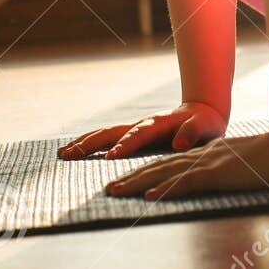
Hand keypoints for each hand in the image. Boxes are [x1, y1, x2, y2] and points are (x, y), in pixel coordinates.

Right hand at [56, 101, 227, 159]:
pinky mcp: (131, 135)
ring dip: (84, 143)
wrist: (202, 112)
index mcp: (159, 124)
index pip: (138, 134)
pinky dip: (89, 143)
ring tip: (63, 153)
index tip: (110, 156)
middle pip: (112, 131)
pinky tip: (72, 152)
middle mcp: (142, 125)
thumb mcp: (205, 128)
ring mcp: (134, 129)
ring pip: (105, 133)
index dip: (125, 144)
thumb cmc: (204, 124)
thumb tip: (180, 143)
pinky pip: (106, 138)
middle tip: (70, 154)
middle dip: (92, 143)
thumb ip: (192, 133)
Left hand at [104, 131, 268, 199]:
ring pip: (165, 173)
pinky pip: (187, 181)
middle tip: (108, 187)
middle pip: (160, 166)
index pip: (172, 163)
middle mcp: (204, 156)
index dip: (148, 171)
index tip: (128, 180)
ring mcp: (210, 163)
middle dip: (132, 177)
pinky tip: (150, 196)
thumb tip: (217, 174)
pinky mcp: (219, 172)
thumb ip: (228, 167)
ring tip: (115, 191)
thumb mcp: (245, 162)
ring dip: (138, 183)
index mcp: (210, 154)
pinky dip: (166, 188)